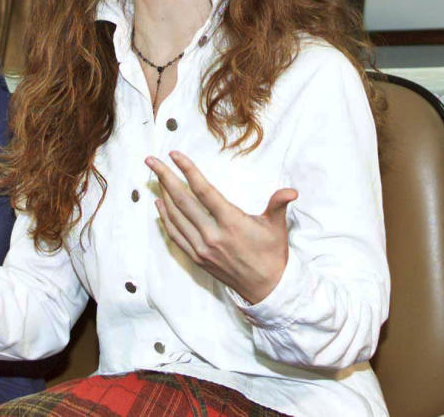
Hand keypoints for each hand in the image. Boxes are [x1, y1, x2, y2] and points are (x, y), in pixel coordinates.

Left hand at [145, 151, 295, 303]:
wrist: (266, 288)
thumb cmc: (272, 254)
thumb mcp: (277, 227)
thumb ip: (279, 204)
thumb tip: (292, 191)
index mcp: (231, 223)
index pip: (203, 190)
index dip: (188, 170)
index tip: (175, 155)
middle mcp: (212, 235)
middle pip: (182, 200)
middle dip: (165, 177)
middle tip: (151, 160)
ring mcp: (202, 248)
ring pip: (175, 216)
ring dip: (163, 194)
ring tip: (156, 176)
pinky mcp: (197, 258)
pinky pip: (175, 235)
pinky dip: (165, 218)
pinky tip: (160, 204)